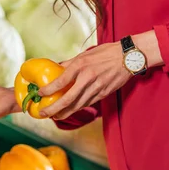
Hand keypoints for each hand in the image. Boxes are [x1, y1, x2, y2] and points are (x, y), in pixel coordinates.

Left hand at [38, 31, 162, 119]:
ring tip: (54, 116)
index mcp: (81, 66)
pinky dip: (77, 108)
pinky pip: (87, 103)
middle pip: (67, 99)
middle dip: (53, 109)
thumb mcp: (84, 54)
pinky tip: (70, 111)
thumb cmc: (105, 53)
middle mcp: (87, 78)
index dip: (48, 90)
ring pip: (77, 105)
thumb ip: (70, 64)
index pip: (60, 81)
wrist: (128, 57)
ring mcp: (97, 88)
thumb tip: (56, 68)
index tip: (40, 94)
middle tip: (43, 113)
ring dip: (64, 112)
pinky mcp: (103, 94)